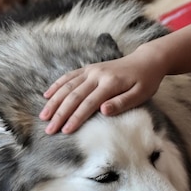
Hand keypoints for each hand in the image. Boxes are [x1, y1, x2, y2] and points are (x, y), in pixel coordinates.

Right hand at [39, 47, 165, 133]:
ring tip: (43, 116)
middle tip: (49, 129)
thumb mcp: (141, 94)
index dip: (76, 118)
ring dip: (54, 101)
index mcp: (110, 83)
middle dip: (60, 113)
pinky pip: (69, 77)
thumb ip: (122, 103)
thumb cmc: (146, 81)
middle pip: (74, 96)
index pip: (89, 103)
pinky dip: (56, 86)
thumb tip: (103, 111)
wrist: (147, 60)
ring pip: (67, 86)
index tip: (65, 131)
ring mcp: (91, 70)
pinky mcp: (89, 68)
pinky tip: (46, 95)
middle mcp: (97, 74)